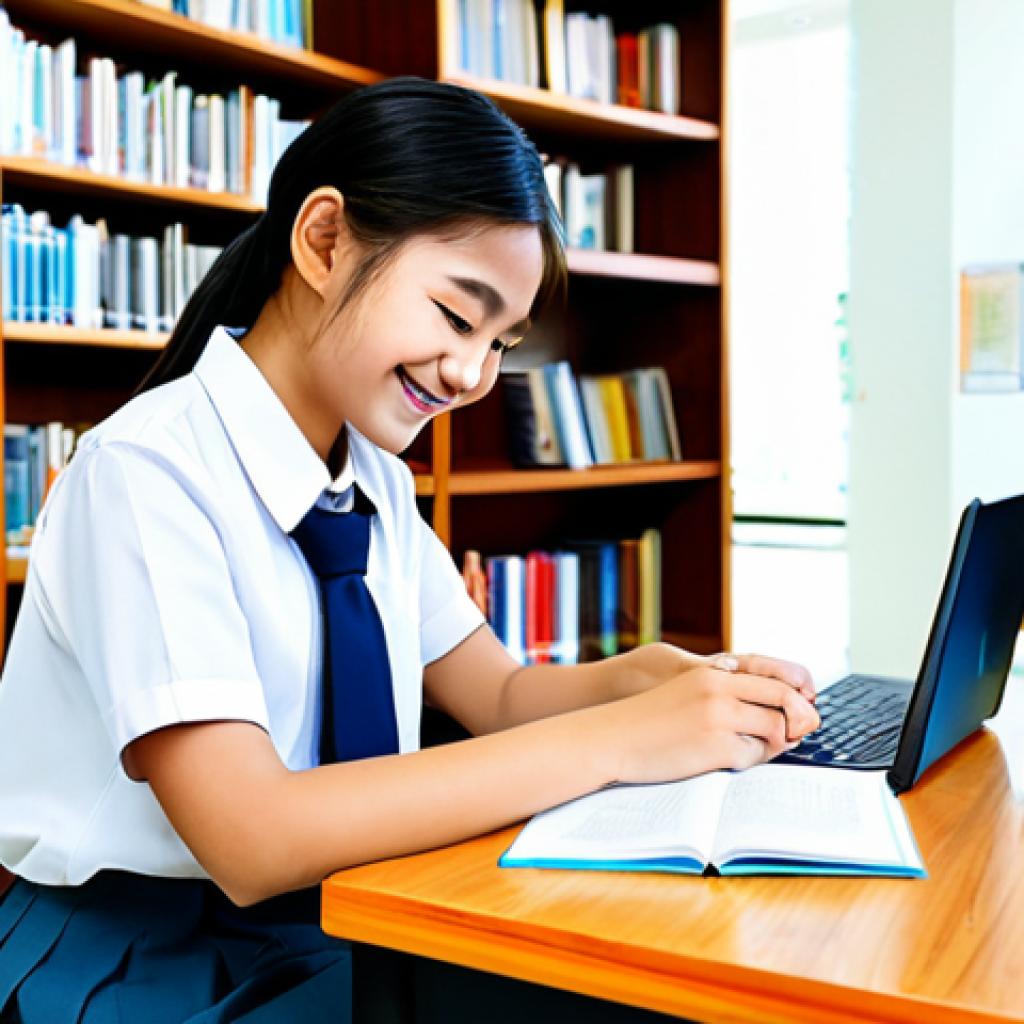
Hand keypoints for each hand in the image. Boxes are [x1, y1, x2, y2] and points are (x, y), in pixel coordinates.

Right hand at [598, 662, 820, 784]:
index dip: (796, 697)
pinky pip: (753, 756)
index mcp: (713, 673)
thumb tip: (770, 708)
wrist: (613, 737)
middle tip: (801, 733)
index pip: (773, 679)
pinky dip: (750, 760)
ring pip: (774, 730)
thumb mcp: (686, 691)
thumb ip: (723, 692)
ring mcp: (719, 717)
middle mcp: (720, 690)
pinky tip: (728, 759)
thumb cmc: (647, 719)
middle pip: (784, 701)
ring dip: (773, 744)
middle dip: (800, 720)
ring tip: (754, 748)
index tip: (804, 710)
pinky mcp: (715, 746)